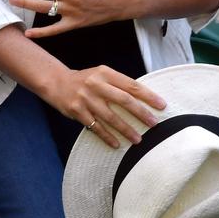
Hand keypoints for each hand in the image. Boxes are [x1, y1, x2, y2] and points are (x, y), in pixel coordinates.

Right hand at [44, 64, 165, 149]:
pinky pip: (96, 127)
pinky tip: (117, 144)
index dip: (148, 96)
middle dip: (141, 113)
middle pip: (124, 101)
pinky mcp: (77, 112)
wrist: (57, 82)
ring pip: (111, 117)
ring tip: (138, 139)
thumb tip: (143, 98)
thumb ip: (118, 84)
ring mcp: (86, 99)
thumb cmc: (86, 80)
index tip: (161, 105)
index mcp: (106, 73)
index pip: (132, 85)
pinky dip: (107, 137)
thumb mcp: (102, 74)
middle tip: (154, 124)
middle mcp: (97, 85)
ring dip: (126, 129)